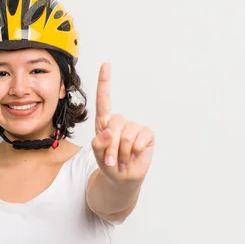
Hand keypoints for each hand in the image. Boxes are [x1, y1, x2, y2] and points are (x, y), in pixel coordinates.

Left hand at [92, 63, 154, 183]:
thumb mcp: (98, 155)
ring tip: (122, 160)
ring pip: (127, 135)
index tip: (106, 65)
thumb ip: (99, 143)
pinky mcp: (146, 135)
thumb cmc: (108, 164)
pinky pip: (141, 139)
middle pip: (115, 124)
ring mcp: (134, 127)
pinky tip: (134, 157)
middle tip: (111, 161)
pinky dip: (135, 151)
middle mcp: (120, 122)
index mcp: (104, 123)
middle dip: (111, 147)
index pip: (104, 100)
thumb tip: (110, 131)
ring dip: (122, 153)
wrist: (123, 178)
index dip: (105, 82)